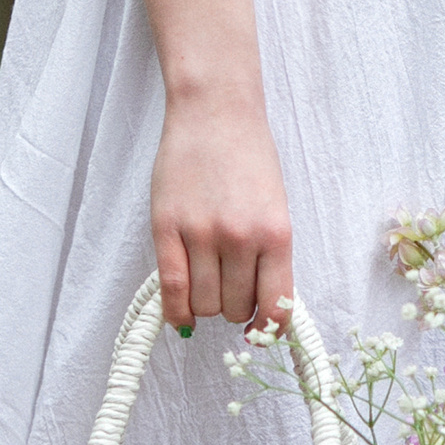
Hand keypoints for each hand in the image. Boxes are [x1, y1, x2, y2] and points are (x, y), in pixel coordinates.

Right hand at [151, 88, 294, 334]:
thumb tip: (263, 307)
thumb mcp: (274, 206)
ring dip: (206, 305)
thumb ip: (269, 255)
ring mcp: (202, 233)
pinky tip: (181, 316)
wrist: (215, 111)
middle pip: (235, 308)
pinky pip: (171, 289)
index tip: (259, 332)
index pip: (276, 305)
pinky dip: (177, 312)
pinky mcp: (167, 228)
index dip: (267, 328)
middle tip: (230, 290)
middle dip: (234, 308)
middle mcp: (241, 237)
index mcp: (277, 233)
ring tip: (207, 283)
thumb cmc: (249, 156)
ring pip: (204, 304)